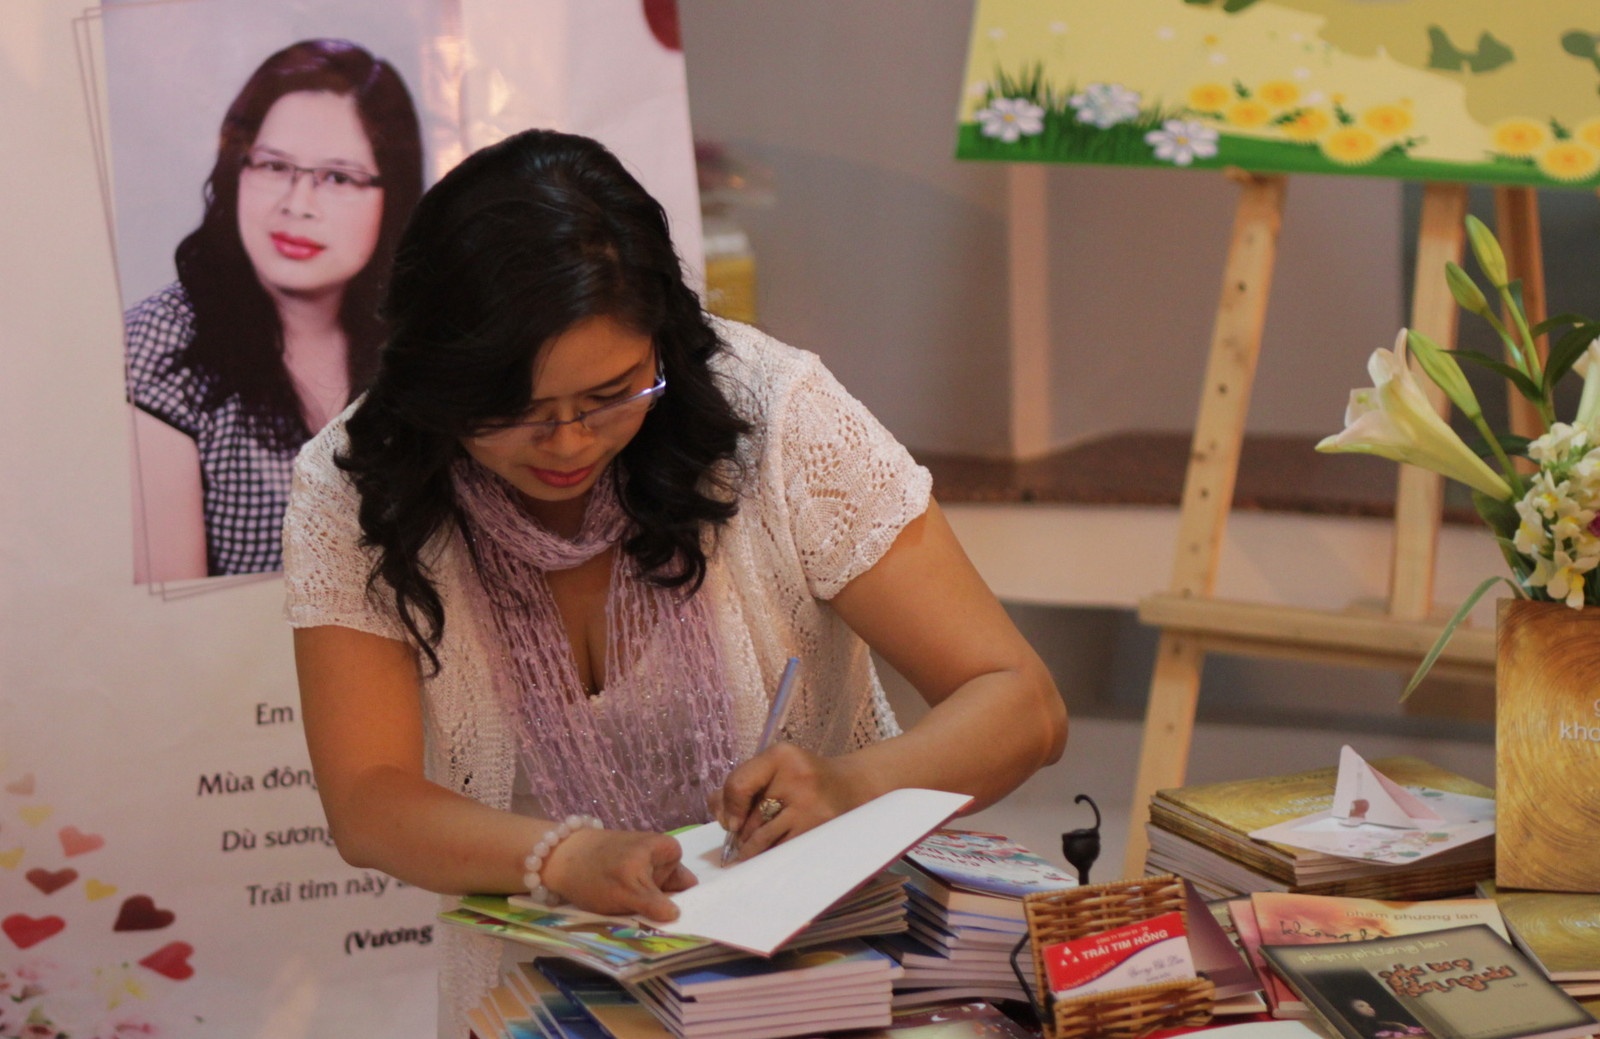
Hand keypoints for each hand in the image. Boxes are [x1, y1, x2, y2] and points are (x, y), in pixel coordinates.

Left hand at [539, 828, 696, 920]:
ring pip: (654, 900)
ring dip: (649, 914)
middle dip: (666, 912)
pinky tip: (629, 921)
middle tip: (664, 934)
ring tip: (643, 930)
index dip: (685, 905)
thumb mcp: (630, 889)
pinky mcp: (626, 880)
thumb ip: (656, 903)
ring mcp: (642, 870)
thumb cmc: (596, 870)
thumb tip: (678, 916)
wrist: (557, 859)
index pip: (688, 885)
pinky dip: (636, 910)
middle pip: (672, 894)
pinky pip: (640, 900)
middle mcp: (659, 859)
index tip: (682, 928)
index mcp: (669, 852)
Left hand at [709, 743, 869, 861]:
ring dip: (753, 851)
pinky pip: (784, 851)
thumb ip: (741, 785)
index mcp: (781, 757)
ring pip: (764, 840)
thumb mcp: (774, 769)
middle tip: (740, 845)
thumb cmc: (803, 779)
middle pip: (750, 819)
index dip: (728, 809)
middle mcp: (798, 777)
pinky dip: (771, 858)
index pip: (738, 785)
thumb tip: (719, 815)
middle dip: (742, 835)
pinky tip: (769, 860)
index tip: (732, 824)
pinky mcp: (821, 829)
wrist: (851, 787)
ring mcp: (812, 805)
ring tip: (749, 857)